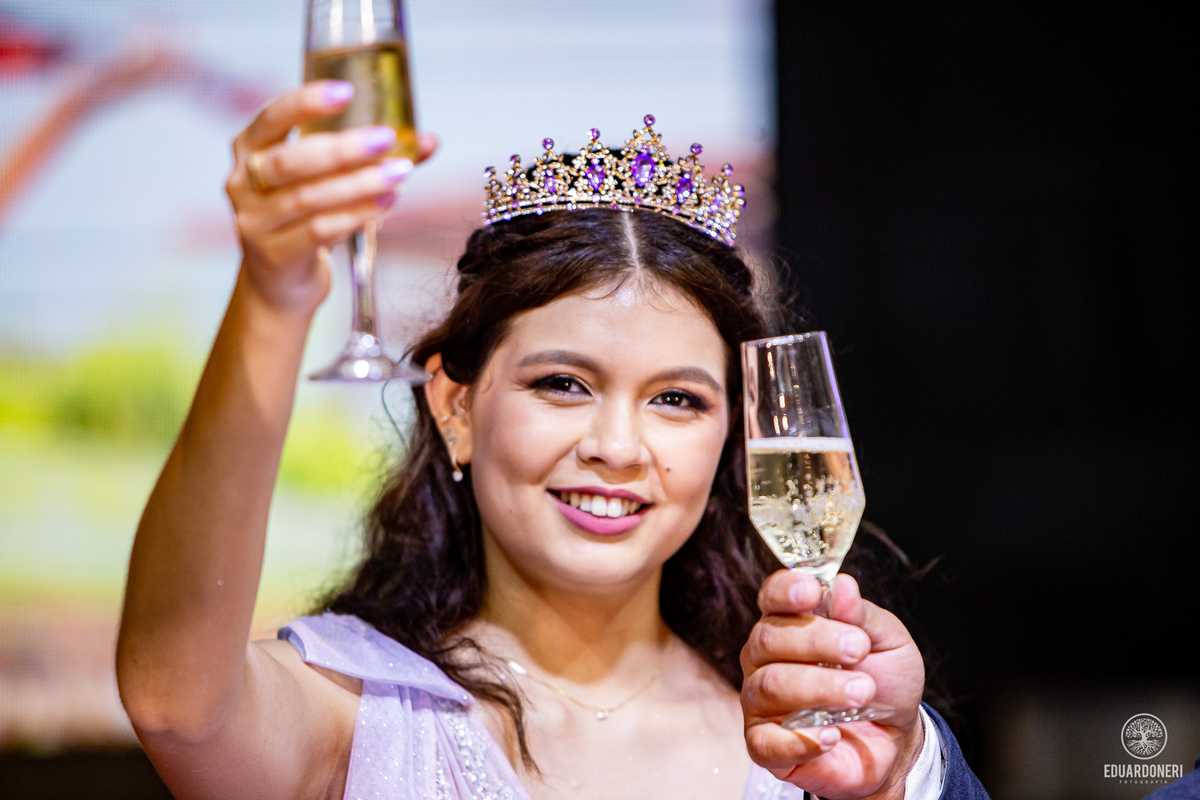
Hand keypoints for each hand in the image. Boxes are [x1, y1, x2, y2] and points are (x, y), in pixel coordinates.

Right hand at [225, 80, 437, 313]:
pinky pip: (318, 230)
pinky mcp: (275, 254)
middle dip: (341, 148)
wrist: (281, 282)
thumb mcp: (329, 181)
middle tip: (385, 138)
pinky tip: (386, 203)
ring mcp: (254, 221)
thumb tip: (428, 141)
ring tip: (397, 174)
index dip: (305, 103)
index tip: (347, 92)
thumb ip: (372, 157)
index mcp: (250, 148)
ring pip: (308, 198)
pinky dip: (355, 215)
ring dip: (358, 184)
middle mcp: (243, 182)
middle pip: (291, 161)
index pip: (272, 117)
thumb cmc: (307, 217)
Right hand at [741, 572, 926, 799]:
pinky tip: (832, 735)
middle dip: (815, 641)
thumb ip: (863, 616)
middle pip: (768, 639)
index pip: (771, 596)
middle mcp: (766, 658)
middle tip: (857, 650)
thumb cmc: (886, 682)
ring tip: (862, 693)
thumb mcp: (889, 642)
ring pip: (770, 686)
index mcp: (791, 622)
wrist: (896, 739)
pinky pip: (766, 742)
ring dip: (819, 688)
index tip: (812, 592)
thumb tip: (843, 585)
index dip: (785, 590)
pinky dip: (800, 740)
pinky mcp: (765, 746)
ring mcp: (761, 702)